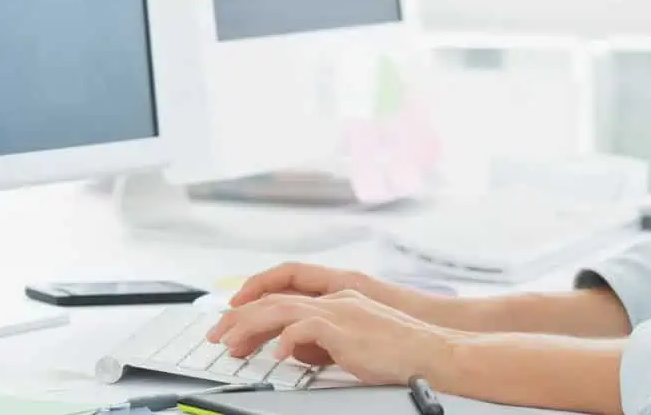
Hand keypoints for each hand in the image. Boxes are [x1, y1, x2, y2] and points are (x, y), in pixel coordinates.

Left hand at [209, 290, 455, 385]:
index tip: (230, 322)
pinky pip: (305, 329)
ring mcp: (341, 310)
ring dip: (249, 327)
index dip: (252, 306)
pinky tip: (275, 356)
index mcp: (337, 297)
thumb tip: (291, 348)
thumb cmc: (400, 351)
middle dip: (238, 317)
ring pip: (280, 309)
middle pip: (274, 299)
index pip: (284, 295)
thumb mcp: (352, 342)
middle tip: (215, 336)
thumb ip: (321, 340)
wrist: (435, 350)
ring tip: (229, 344)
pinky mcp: (347, 328)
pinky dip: (286, 340)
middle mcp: (335, 298)